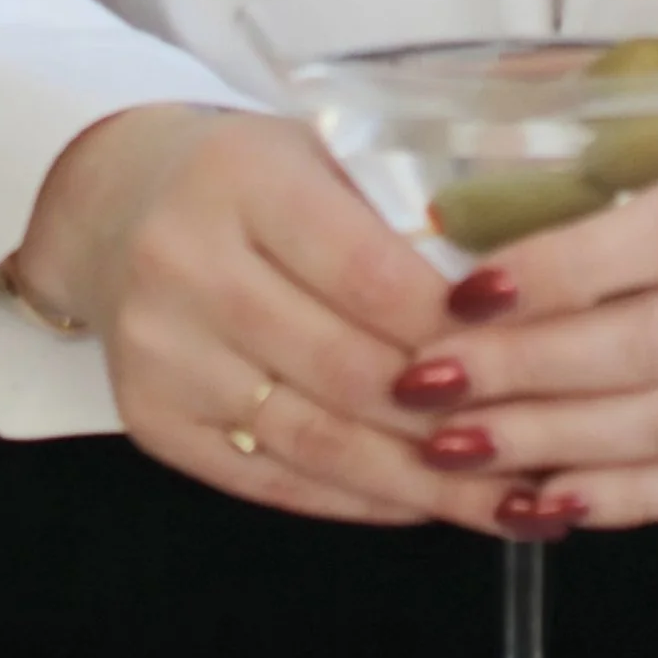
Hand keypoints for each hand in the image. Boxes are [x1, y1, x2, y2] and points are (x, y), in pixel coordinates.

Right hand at [8, 105, 518, 534]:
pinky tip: (424, 503)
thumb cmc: (250, 174)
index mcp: (242, 180)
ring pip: (313, 440)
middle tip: (545, 447)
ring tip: (508, 502)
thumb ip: (401, 214)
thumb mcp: (320, 153)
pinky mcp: (150, 421)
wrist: (112, 203)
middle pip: (346, 369)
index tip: (535, 353)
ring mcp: (160, 354)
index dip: (455, 326)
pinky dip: (356, 500)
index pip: (367, 272)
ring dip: (419, 482)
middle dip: (455, 419)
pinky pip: (270, 479)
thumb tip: (521, 303)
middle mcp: (186, 267)